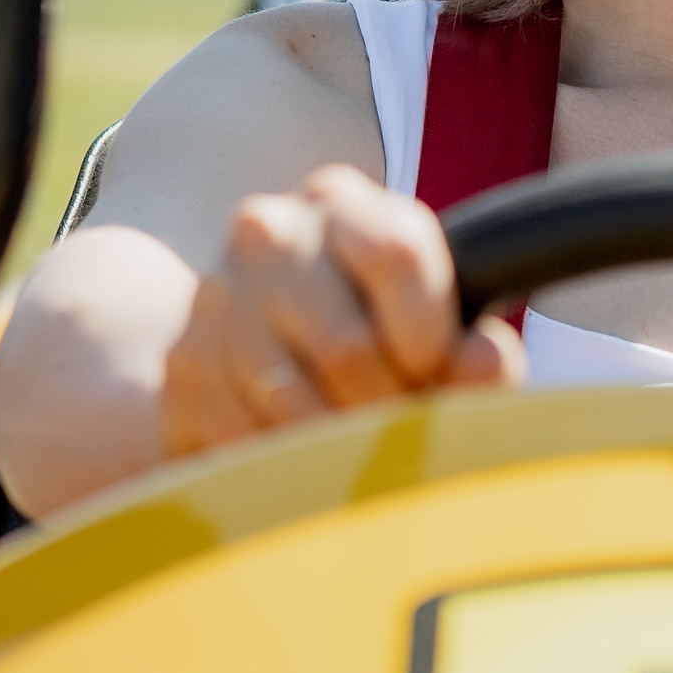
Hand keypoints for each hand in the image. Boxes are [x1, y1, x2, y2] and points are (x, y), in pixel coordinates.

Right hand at [161, 164, 522, 458]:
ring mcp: (214, 300)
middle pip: (346, 349)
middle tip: (401, 431)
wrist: (256, 345)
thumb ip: (471, 353)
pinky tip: (303, 459)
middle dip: (388, 411)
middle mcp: (268, 234)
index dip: (430, 338)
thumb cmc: (374, 333)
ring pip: (293, 408)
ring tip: (359, 452)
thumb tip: (489, 361)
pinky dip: (285, 469)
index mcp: (341, 203)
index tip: (434, 372)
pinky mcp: (183, 368)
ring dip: (339, 450)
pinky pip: (244, 444)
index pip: (397, 257)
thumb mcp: (430, 328)